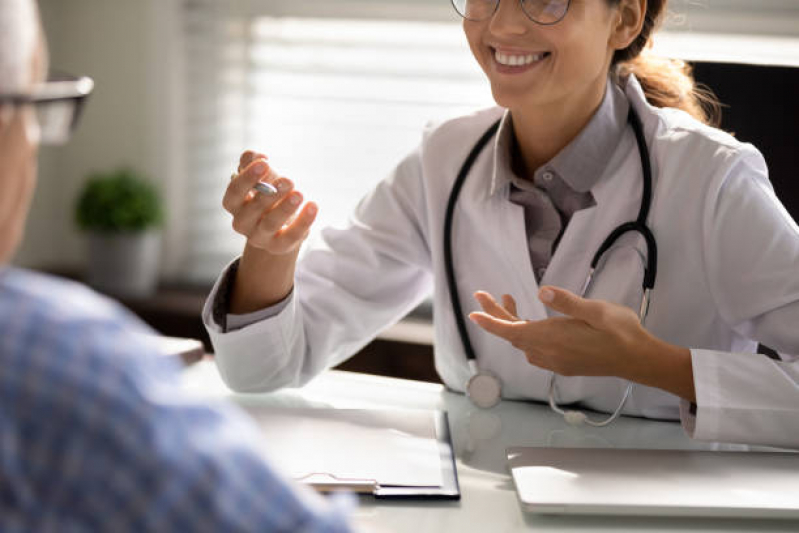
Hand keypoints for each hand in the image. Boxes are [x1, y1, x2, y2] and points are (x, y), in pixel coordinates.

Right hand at [223, 150, 317, 254]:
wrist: (279, 225)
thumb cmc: (268, 195)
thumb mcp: (261, 177)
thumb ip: (253, 163)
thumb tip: (255, 155)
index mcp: (234, 204)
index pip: (234, 192)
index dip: (247, 178)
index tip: (264, 163)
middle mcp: (242, 223)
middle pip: (252, 209)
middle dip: (270, 194)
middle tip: (288, 180)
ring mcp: (260, 237)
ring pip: (270, 223)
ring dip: (285, 208)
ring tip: (299, 194)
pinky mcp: (279, 246)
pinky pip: (292, 236)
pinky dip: (303, 221)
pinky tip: (313, 206)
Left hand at [468, 287, 695, 400]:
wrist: (639, 360)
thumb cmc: (621, 332)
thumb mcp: (595, 310)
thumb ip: (566, 302)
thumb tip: (541, 291)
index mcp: (553, 338)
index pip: (512, 331)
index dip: (490, 322)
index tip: (473, 313)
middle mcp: (549, 353)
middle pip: (513, 335)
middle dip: (497, 315)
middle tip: (484, 295)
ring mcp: (556, 361)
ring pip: (523, 343)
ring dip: (512, 323)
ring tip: (508, 301)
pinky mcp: (563, 364)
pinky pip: (535, 350)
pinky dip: (526, 334)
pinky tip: (531, 322)